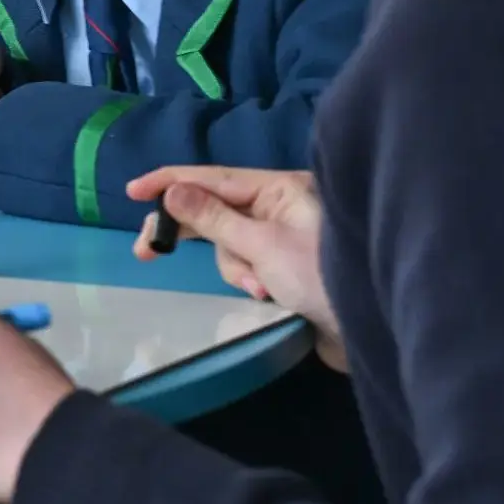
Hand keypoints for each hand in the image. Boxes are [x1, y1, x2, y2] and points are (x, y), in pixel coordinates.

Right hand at [127, 166, 343, 370]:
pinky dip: (248, 278)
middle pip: (214, 210)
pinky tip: (267, 296)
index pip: (211, 177)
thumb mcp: (262, 246)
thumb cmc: (319, 277)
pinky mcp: (282, 265)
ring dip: (234, 267)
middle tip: (146, 252)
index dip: (169, 182)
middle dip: (189, 231)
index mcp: (278, 188)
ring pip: (227, 243)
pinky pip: (244, 263)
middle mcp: (278, 206)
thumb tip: (173, 191)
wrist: (371, 326)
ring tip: (259, 288)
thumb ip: (213, 219)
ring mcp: (281, 236)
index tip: (132, 192)